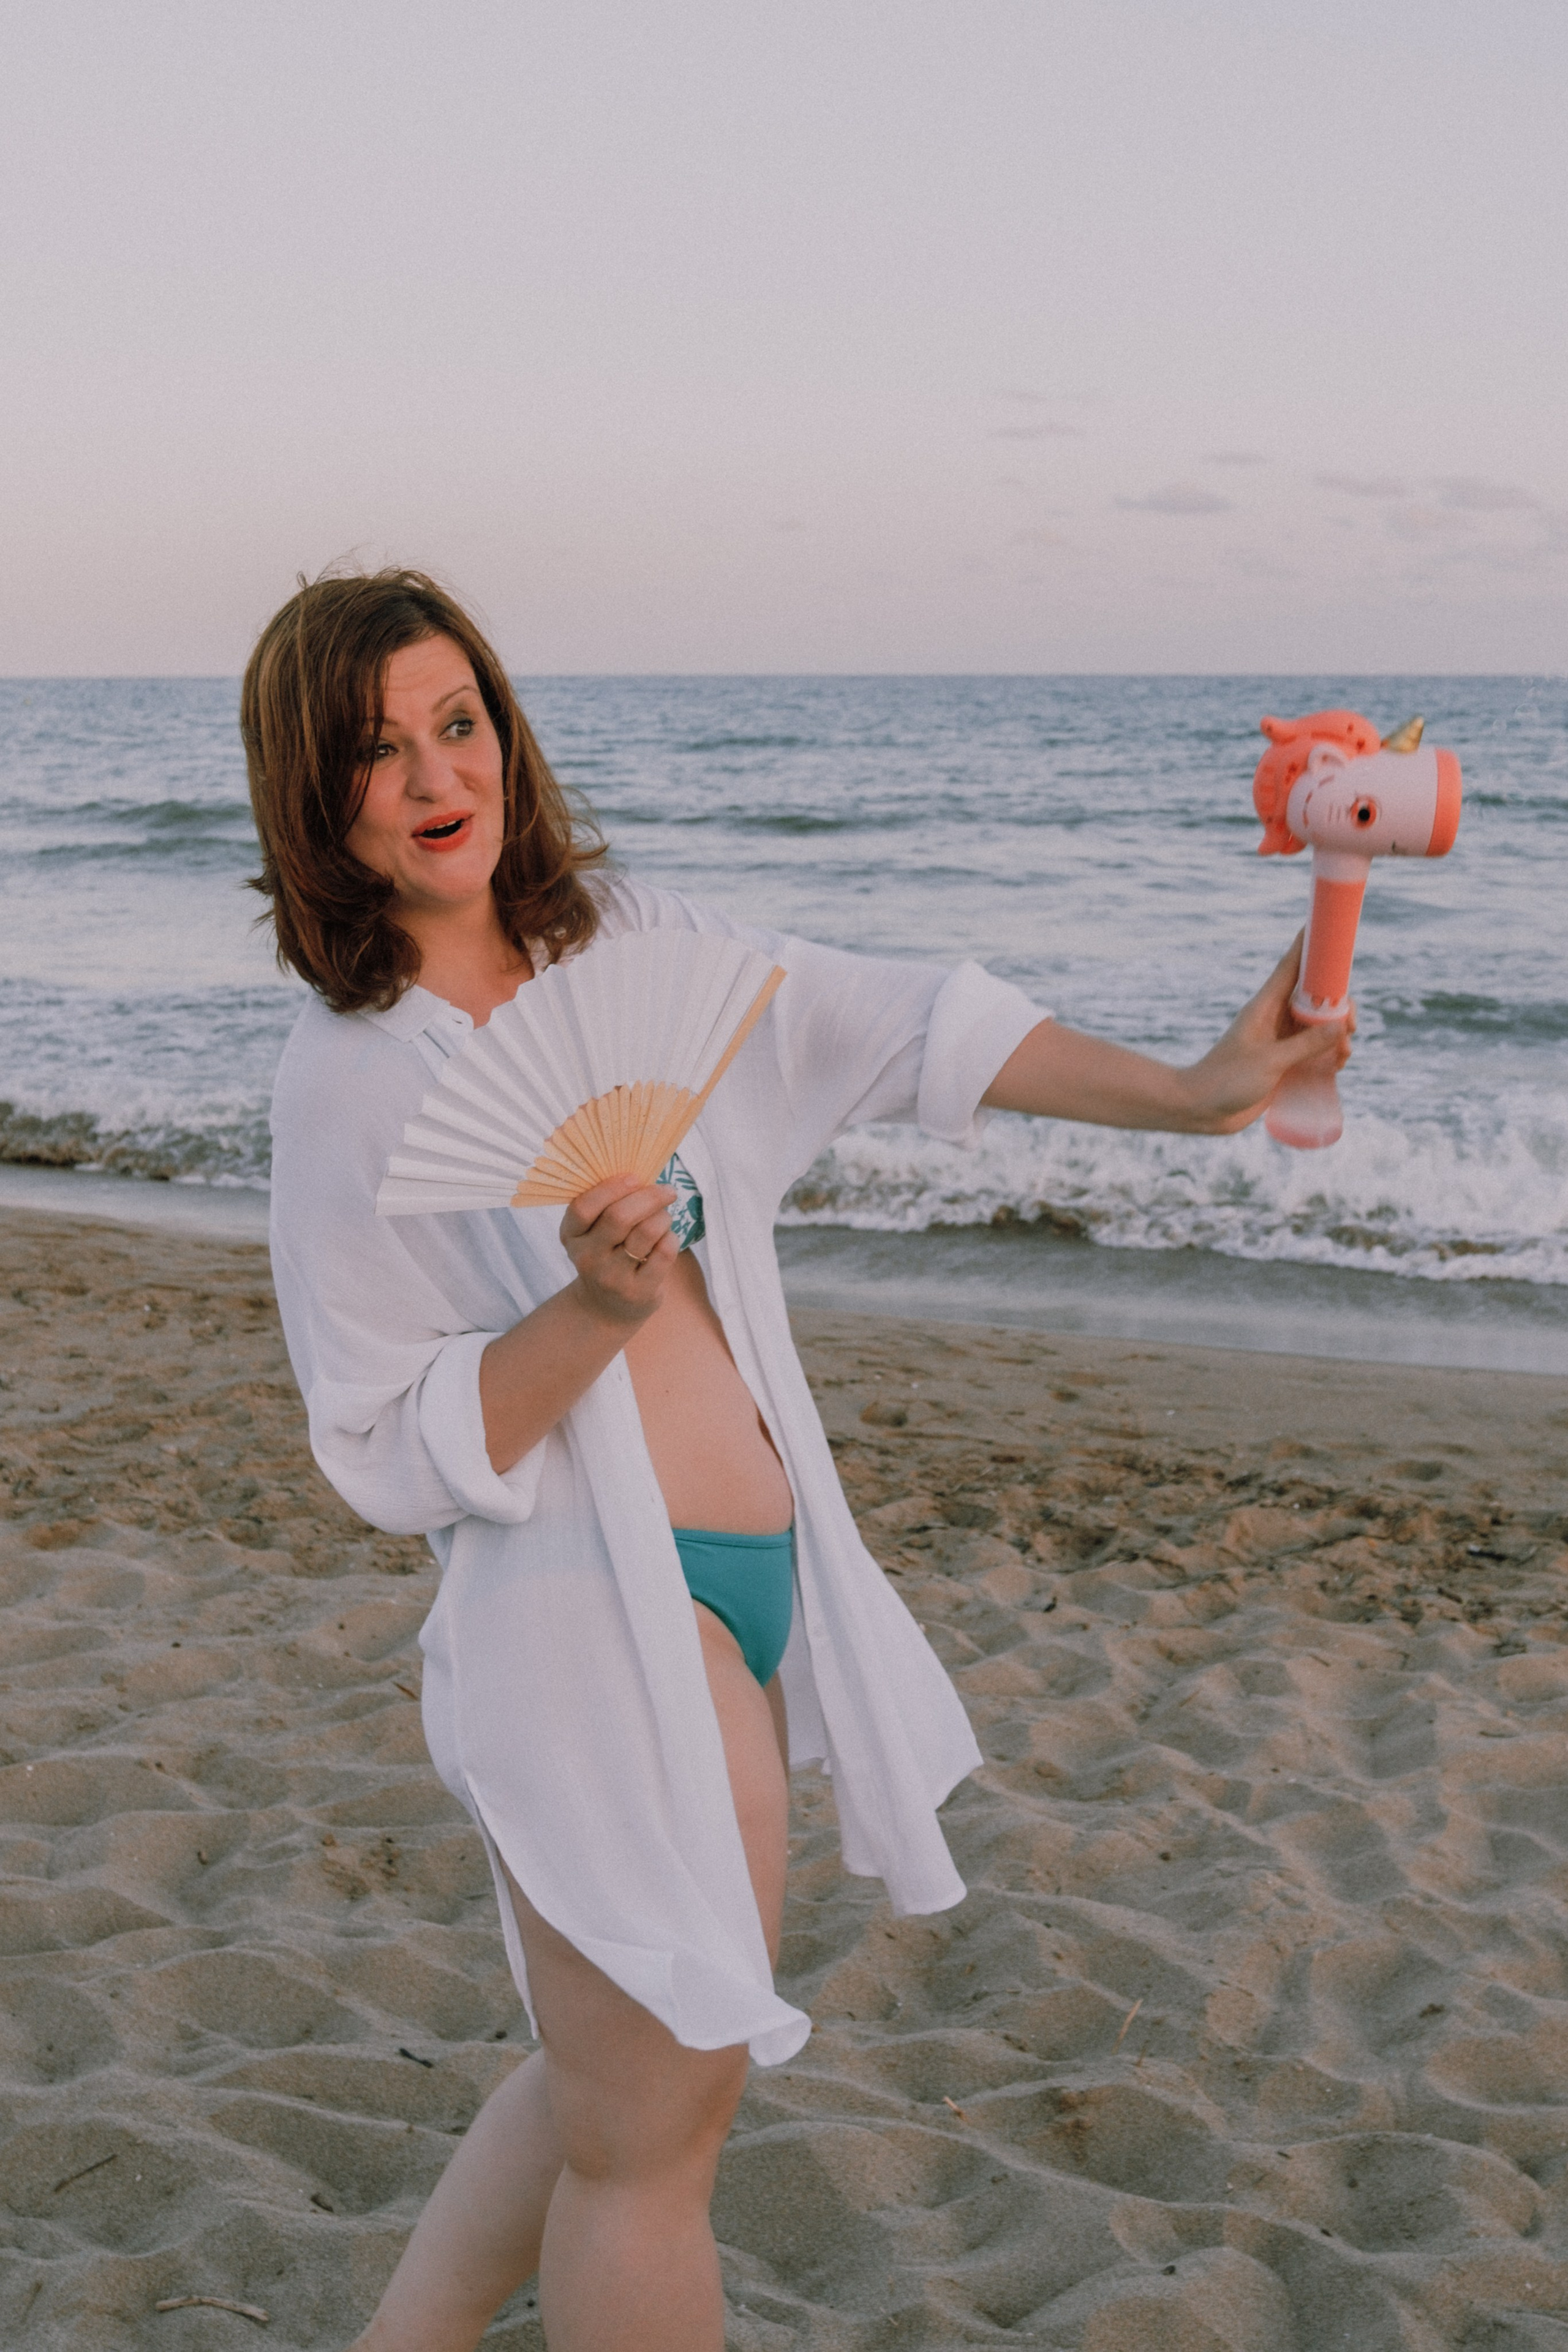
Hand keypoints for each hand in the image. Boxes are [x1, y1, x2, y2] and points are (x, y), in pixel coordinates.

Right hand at [560, 1174, 678, 1327]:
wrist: (606, 1308)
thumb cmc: (607, 1254)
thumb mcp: (593, 1232)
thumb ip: (607, 1204)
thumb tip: (642, 1168)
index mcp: (571, 1236)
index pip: (583, 1207)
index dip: (611, 1187)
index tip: (634, 1177)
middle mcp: (587, 1258)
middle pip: (619, 1216)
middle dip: (649, 1196)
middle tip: (667, 1191)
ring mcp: (612, 1277)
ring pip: (647, 1231)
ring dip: (663, 1217)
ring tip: (664, 1217)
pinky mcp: (638, 1291)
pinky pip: (664, 1252)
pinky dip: (672, 1237)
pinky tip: (667, 1238)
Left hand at [1176, 931, 1353, 1133]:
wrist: (1201, 1109)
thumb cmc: (1226, 1080)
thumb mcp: (1269, 1061)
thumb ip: (1305, 1044)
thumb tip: (1340, 1026)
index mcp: (1266, 1006)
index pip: (1292, 966)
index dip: (1311, 945)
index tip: (1330, 927)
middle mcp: (1276, 1018)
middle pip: (1316, 997)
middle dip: (1339, 1006)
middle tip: (1349, 1025)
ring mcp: (1281, 1040)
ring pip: (1320, 1025)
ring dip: (1338, 1035)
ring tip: (1343, 1053)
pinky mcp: (1285, 1062)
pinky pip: (1315, 1051)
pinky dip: (1330, 1055)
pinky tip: (1337, 1066)